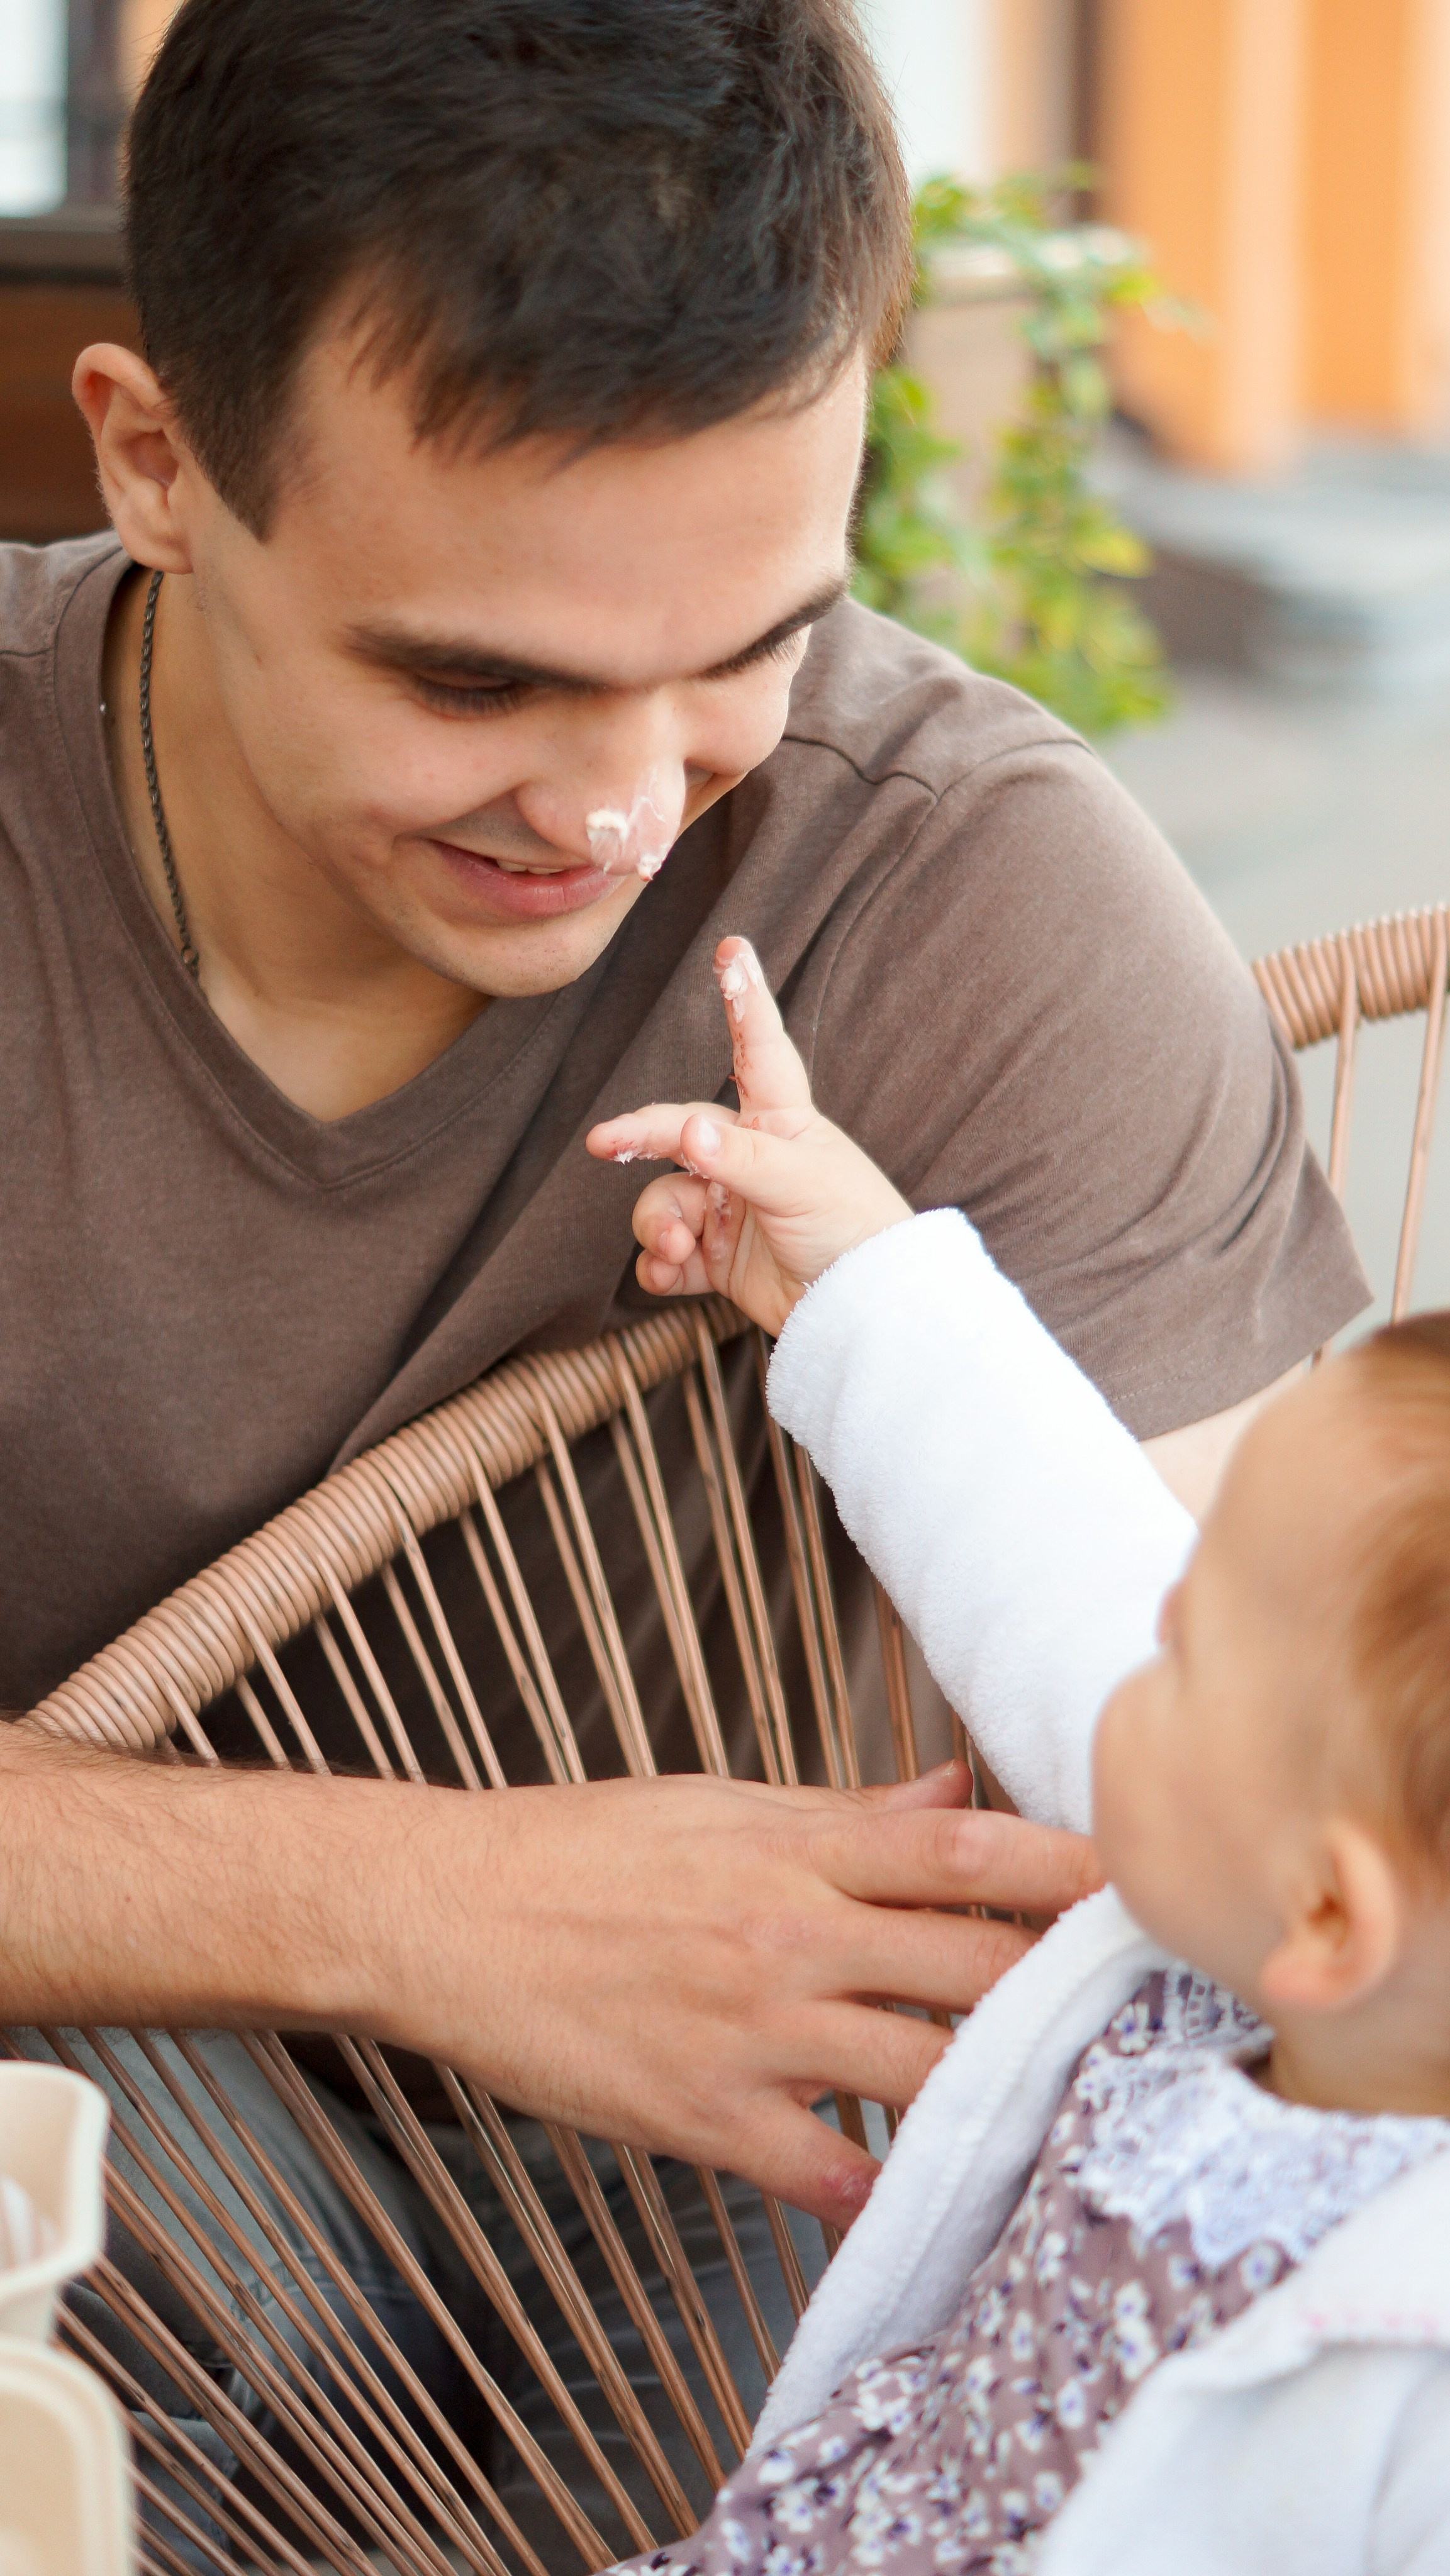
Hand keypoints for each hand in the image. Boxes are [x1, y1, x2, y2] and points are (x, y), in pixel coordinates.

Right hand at [424, 1764, 1102, 2222]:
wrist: (448, 1916)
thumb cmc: (581, 1851)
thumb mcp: (716, 1805)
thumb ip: (846, 1814)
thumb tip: (952, 1790)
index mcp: (791, 1851)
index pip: (956, 1850)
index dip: (1057, 1868)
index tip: (1134, 1879)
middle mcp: (785, 1937)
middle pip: (966, 1966)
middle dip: (1063, 1988)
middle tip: (1146, 2007)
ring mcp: (749, 2033)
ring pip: (918, 2073)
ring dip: (1001, 2093)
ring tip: (1077, 2108)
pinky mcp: (703, 2116)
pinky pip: (823, 2170)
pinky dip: (885, 2187)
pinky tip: (934, 2197)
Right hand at [587, 936, 912, 1336]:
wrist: (863, 1314)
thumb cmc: (853, 1231)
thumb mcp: (801, 1184)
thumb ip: (739, 1159)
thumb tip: (687, 1134)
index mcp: (781, 1123)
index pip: (757, 1050)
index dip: (743, 999)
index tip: (732, 947)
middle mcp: (748, 1159)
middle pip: (679, 1132)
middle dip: (641, 1135)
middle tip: (604, 1142)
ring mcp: (729, 1209)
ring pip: (663, 1199)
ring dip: (659, 1223)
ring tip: (679, 1246)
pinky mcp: (717, 1260)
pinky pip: (666, 1254)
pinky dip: (660, 1265)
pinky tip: (672, 1272)